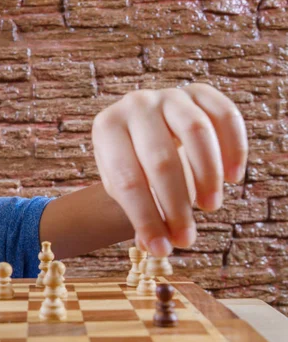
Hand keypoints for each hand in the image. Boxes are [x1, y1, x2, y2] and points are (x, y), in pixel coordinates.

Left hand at [91, 83, 247, 256]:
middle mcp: (135, 104)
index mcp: (107, 127)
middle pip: (160, 159)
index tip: (160, 249)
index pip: (126, 178)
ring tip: (209, 207)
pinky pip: (224, 114)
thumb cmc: (131, 165)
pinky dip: (234, 146)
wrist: (141, 133)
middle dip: (175, 205)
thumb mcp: (123, 188)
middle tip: (186, 238)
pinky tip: (232, 177)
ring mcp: (168, 95)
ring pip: (196, 132)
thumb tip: (154, 246)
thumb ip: (137, 213)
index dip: (145, 218)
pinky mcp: (199, 92)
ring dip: (207, 175)